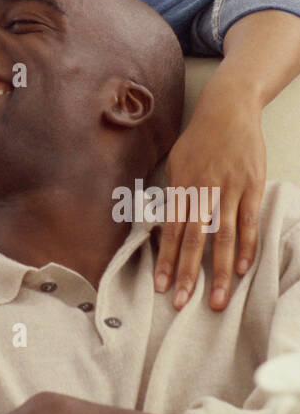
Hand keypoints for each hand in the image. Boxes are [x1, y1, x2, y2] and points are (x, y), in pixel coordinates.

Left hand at [155, 84, 264, 310]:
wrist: (228, 109)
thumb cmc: (200, 138)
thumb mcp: (177, 161)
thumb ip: (175, 192)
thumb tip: (168, 221)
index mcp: (182, 187)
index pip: (172, 231)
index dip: (167, 260)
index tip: (161, 286)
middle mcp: (203, 190)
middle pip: (194, 239)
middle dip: (187, 274)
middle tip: (181, 304)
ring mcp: (229, 189)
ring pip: (222, 236)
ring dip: (218, 271)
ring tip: (216, 300)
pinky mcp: (251, 186)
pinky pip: (248, 222)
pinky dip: (246, 247)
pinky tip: (241, 270)